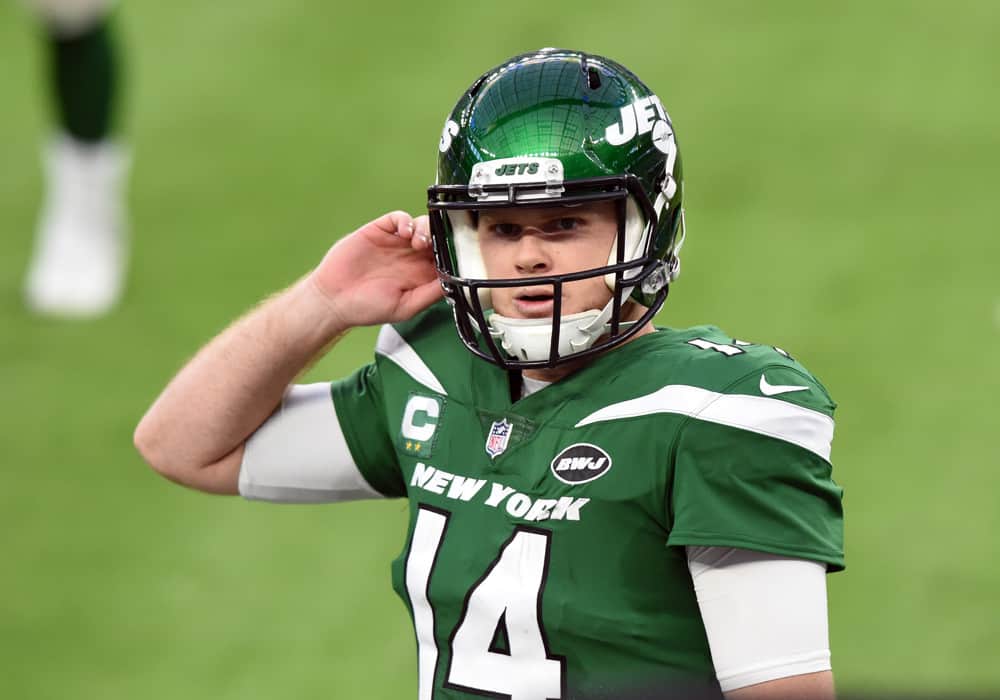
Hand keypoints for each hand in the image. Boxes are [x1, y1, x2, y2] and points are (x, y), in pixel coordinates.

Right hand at [308, 211, 442, 328]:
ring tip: (418, 243)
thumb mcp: (405, 307)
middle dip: (441, 238)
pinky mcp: (379, 231)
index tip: (453, 256)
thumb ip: (430, 294)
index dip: (451, 254)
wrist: (333, 299)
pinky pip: (399, 218)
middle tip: (435, 247)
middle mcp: (411, 257)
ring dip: (425, 229)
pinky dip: (406, 221)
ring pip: (421, 225)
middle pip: (436, 238)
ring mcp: (395, 242)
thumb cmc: (367, 308)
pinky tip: (404, 232)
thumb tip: (453, 282)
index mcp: (420, 275)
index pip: (444, 258)